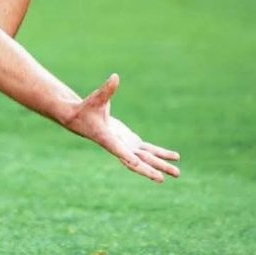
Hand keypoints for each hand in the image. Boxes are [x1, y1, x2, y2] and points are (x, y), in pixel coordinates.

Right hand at [65, 74, 180, 182]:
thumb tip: (115, 77)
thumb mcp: (96, 99)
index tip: (137, 164)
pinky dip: (159, 154)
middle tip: (162, 178)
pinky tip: (173, 157)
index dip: (127, 156)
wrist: (79, 120)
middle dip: (149, 168)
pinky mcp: (129, 141)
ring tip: (177, 173)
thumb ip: (106, 90)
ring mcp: (125, 145)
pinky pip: (147, 150)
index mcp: (107, 138)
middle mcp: (118, 145)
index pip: (118, 149)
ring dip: (160, 165)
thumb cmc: (86, 109)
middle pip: (135, 159)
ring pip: (145, 158)